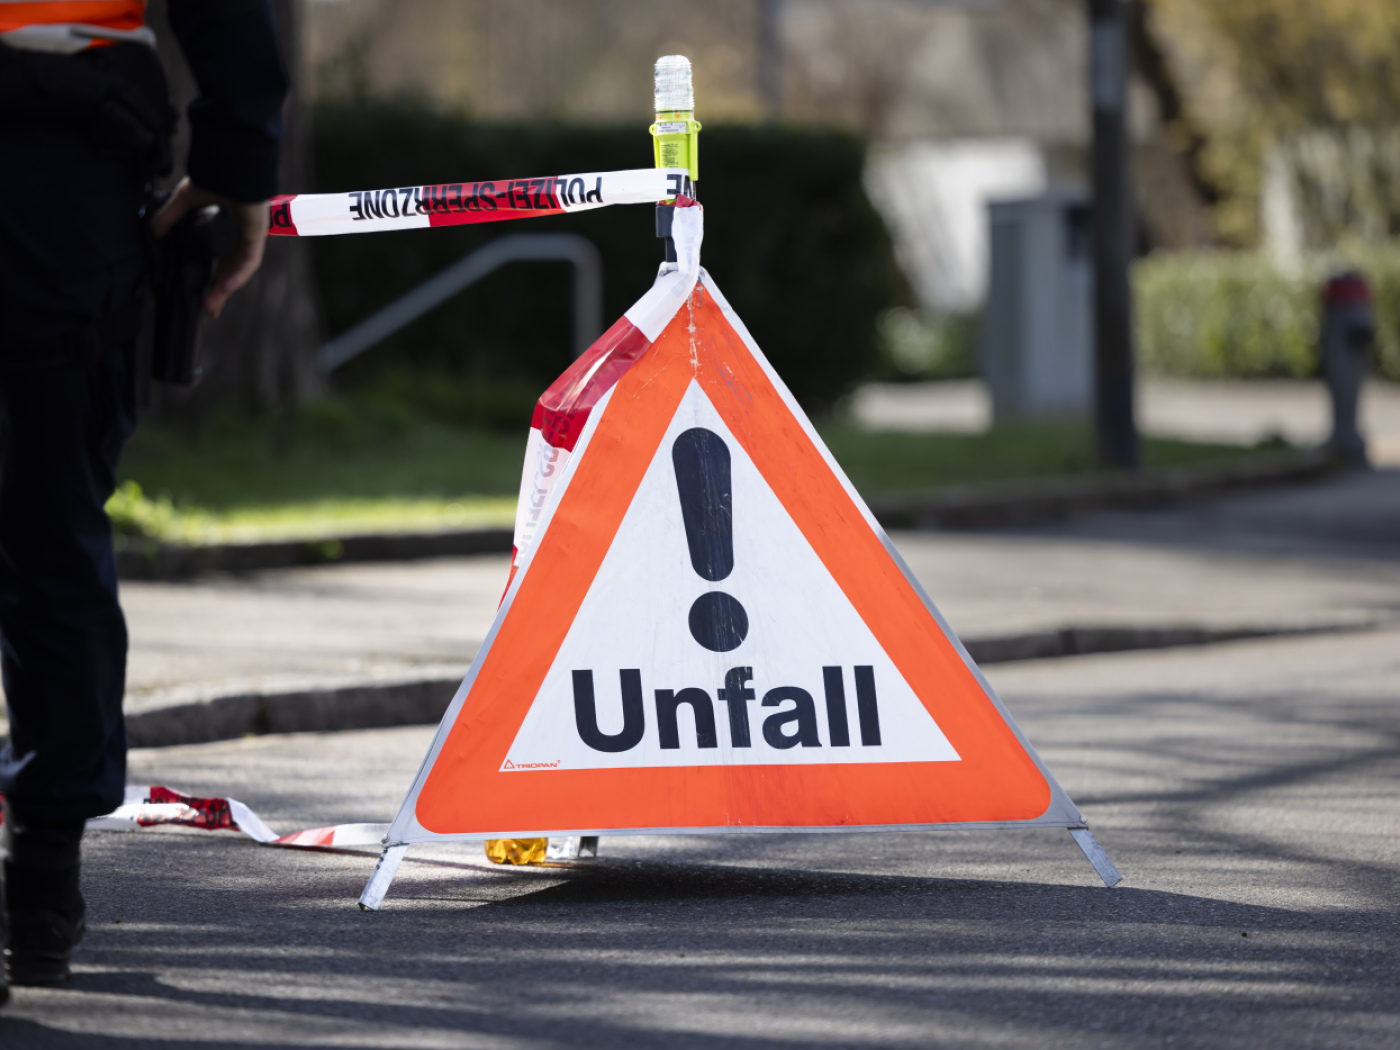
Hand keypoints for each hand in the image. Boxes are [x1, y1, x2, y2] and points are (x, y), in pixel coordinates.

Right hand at [152, 177, 269, 318]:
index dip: (211, 281)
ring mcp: (249, 237)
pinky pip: (249, 259)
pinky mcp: (257, 233)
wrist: (230, 164)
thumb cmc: (213, 177)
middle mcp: (238, 237)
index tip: (201, 297)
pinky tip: (227, 286)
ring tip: (212, 306)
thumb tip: (154, 232)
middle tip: (208, 310)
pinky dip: (239, 273)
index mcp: (225, 232)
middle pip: (230, 272)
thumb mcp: (187, 201)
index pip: (219, 262)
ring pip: (239, 270)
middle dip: (219, 293)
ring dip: (226, 289)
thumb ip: (171, 217)